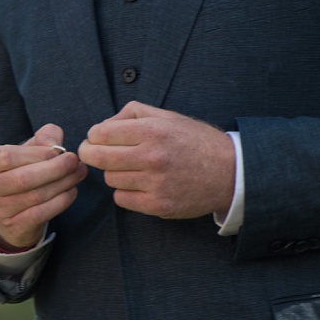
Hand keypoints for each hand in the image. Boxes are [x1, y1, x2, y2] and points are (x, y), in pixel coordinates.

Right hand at [0, 124, 87, 248]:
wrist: (9, 214)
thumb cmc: (21, 172)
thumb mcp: (28, 151)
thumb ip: (44, 138)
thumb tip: (54, 145)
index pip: (8, 156)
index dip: (37, 154)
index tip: (59, 152)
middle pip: (24, 178)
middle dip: (55, 169)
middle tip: (74, 162)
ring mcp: (0, 210)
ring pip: (36, 196)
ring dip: (63, 183)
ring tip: (79, 173)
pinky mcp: (15, 226)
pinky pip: (41, 213)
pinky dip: (61, 201)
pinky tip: (71, 191)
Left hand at [78, 102, 234, 218]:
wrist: (230, 172)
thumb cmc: (194, 141)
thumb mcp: (168, 117)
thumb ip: (132, 113)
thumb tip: (102, 126)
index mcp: (153, 130)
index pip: (101, 133)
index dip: (93, 135)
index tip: (96, 138)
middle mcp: (153, 156)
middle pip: (97, 158)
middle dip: (90, 154)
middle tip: (93, 153)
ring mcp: (155, 183)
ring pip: (109, 179)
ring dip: (114, 173)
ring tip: (130, 168)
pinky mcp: (158, 205)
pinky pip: (121, 199)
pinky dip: (125, 192)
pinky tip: (138, 185)